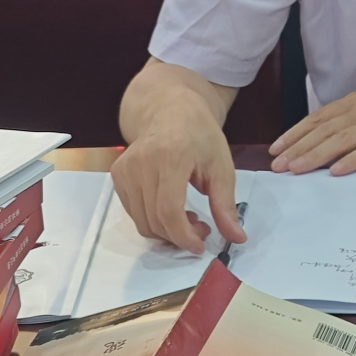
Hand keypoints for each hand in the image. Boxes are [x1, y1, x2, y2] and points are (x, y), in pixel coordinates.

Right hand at [112, 97, 245, 254]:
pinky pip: (134, 213)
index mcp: (170, 156)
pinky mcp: (117, 175)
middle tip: (202, 229)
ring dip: (166, 231)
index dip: (183, 236)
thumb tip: (237, 238)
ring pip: (141, 222)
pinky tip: (171, 208)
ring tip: (188, 218)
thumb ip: (226, 205)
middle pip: (154, 220)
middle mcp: (141, 163)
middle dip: (179, 236)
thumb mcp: (221, 165)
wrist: (170, 109)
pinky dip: (153, 220)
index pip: (168, 210)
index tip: (200, 246)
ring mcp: (124, 169)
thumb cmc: (199, 134)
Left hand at [268, 83, 355, 174]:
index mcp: (355, 102)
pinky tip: (335, 172)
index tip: (277, 148)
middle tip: (278, 165)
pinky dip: (350, 160)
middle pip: (323, 130)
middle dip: (298, 148)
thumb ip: (352, 118)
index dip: (295, 133)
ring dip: (315, 155)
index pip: (318, 118)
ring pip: (339, 140)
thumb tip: (327, 134)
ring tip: (297, 169)